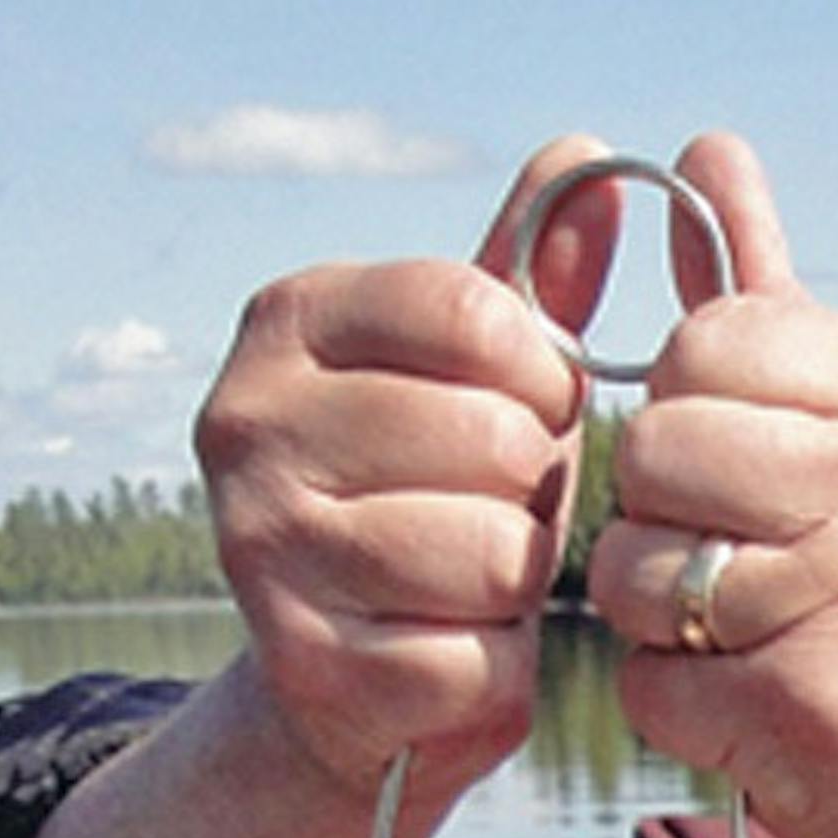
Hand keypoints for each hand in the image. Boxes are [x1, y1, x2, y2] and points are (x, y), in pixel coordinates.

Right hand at [193, 141, 618, 808]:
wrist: (341, 680)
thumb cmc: (428, 499)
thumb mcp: (476, 380)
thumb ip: (530, 282)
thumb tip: (588, 157)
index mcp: (287, 322)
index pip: (468, 311)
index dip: (539, 373)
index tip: (532, 408)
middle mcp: (249, 424)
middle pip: (493, 442)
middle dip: (529, 490)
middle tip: (490, 512)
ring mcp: (264, 549)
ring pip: (494, 557)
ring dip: (518, 585)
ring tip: (472, 584)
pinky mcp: (306, 667)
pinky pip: (477, 661)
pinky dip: (495, 672)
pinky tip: (450, 656)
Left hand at [585, 134, 837, 837]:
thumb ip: (773, 303)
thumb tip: (705, 151)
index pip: (704, 341)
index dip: (686, 407)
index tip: (742, 463)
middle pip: (654, 448)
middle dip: (658, 509)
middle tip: (729, 553)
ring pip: (635, 570)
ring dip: (655, 614)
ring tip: (739, 631)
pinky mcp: (812, 714)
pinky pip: (651, 681)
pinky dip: (675, 701)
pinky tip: (748, 703)